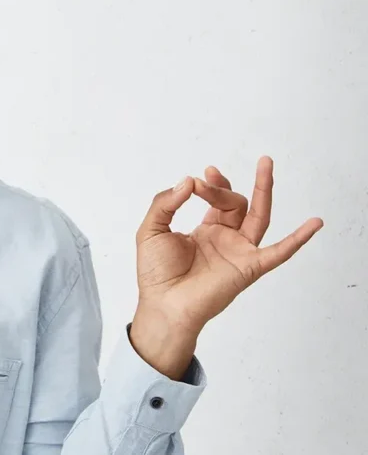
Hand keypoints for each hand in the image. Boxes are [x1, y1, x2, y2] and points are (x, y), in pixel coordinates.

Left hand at [133, 156, 322, 340]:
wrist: (163, 304)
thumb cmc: (156, 273)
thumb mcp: (151, 229)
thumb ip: (165, 203)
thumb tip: (187, 181)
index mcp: (206, 231)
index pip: (217, 200)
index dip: (211, 184)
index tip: (197, 179)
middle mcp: (226, 239)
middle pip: (235, 203)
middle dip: (221, 188)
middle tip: (207, 177)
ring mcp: (239, 252)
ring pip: (259, 217)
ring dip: (264, 190)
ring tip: (266, 163)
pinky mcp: (249, 267)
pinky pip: (279, 252)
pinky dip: (298, 239)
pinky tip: (315, 223)